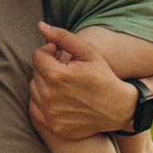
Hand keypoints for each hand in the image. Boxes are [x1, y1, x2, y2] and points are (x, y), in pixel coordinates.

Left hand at [32, 21, 141, 140]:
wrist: (118, 108)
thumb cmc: (103, 76)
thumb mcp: (87, 51)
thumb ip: (62, 37)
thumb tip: (40, 26)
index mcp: (57, 75)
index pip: (37, 56)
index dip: (49, 51)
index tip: (60, 54)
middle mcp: (50, 97)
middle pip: (35, 73)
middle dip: (47, 67)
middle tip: (64, 68)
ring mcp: (51, 114)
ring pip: (34, 90)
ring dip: (44, 83)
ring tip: (63, 83)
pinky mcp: (53, 127)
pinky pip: (35, 109)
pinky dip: (43, 102)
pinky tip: (59, 98)